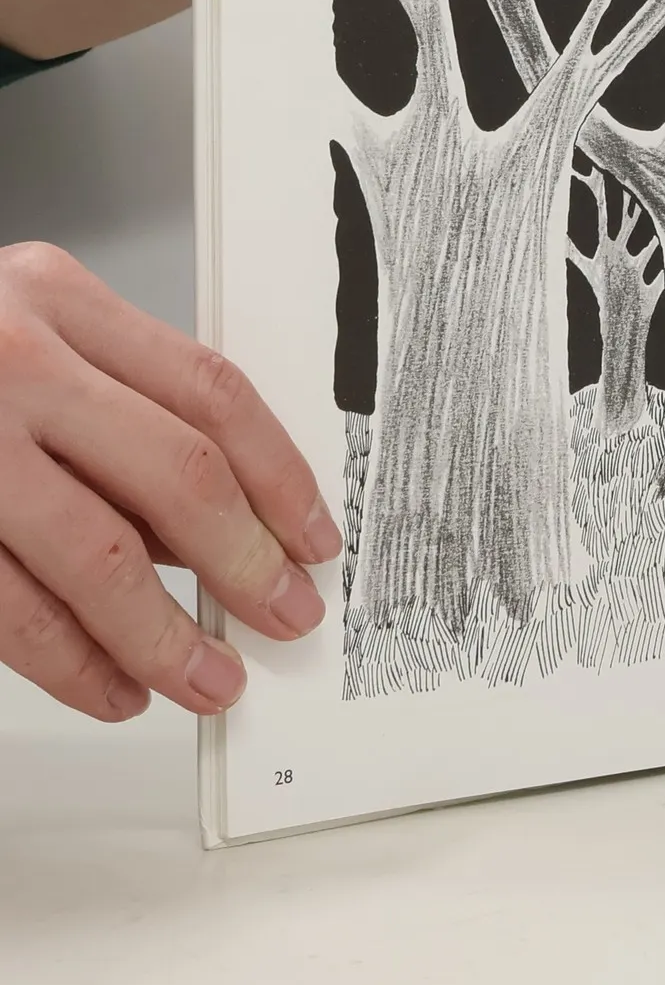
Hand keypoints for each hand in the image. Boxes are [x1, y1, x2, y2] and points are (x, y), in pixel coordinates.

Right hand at [0, 243, 335, 721]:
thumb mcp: (23, 334)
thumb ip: (116, 404)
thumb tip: (223, 520)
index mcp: (52, 299)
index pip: (212, 393)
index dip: (282, 476)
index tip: (315, 538)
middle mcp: (7, 360)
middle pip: (175, 474)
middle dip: (246, 562)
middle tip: (285, 617)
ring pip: (97, 556)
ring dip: (164, 636)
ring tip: (206, 679)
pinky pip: (7, 607)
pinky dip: (72, 662)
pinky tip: (113, 686)